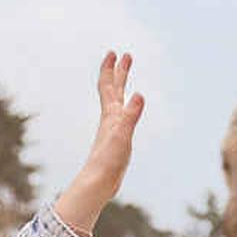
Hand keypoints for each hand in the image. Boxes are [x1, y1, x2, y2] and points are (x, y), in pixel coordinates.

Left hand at [52, 50, 143, 234]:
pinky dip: (124, 109)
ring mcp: (111, 130)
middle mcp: (109, 119)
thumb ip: (131, 115)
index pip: (109, 86)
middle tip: (125, 56)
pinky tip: (125, 113)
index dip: (111, 69)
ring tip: (124, 81)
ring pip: (115, 103)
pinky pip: (119, 118)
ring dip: (120, 88)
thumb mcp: (122, 135)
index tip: (115, 52)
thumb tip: (139, 94)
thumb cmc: (108, 161)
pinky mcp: (115, 141)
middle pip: (112, 90)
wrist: (97, 183)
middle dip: (119, 73)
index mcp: (110, 115)